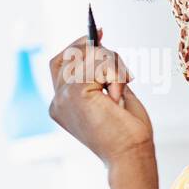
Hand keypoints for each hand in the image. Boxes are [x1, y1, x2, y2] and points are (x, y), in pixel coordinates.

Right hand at [47, 32, 154, 168]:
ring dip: (114, 66)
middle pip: (72, 54)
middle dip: (102, 54)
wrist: (131, 156)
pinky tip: (117, 94)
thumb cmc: (128, 134)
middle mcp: (57, 99)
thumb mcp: (113, 97)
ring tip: (121, 91)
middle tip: (120, 69)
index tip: (99, 32)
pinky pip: (98, 64)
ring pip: (88, 56)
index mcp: (62, 103)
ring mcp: (63, 96)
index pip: (60, 62)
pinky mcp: (74, 93)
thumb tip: (99, 45)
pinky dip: (115, 74)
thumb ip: (102, 75)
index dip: (78, 44)